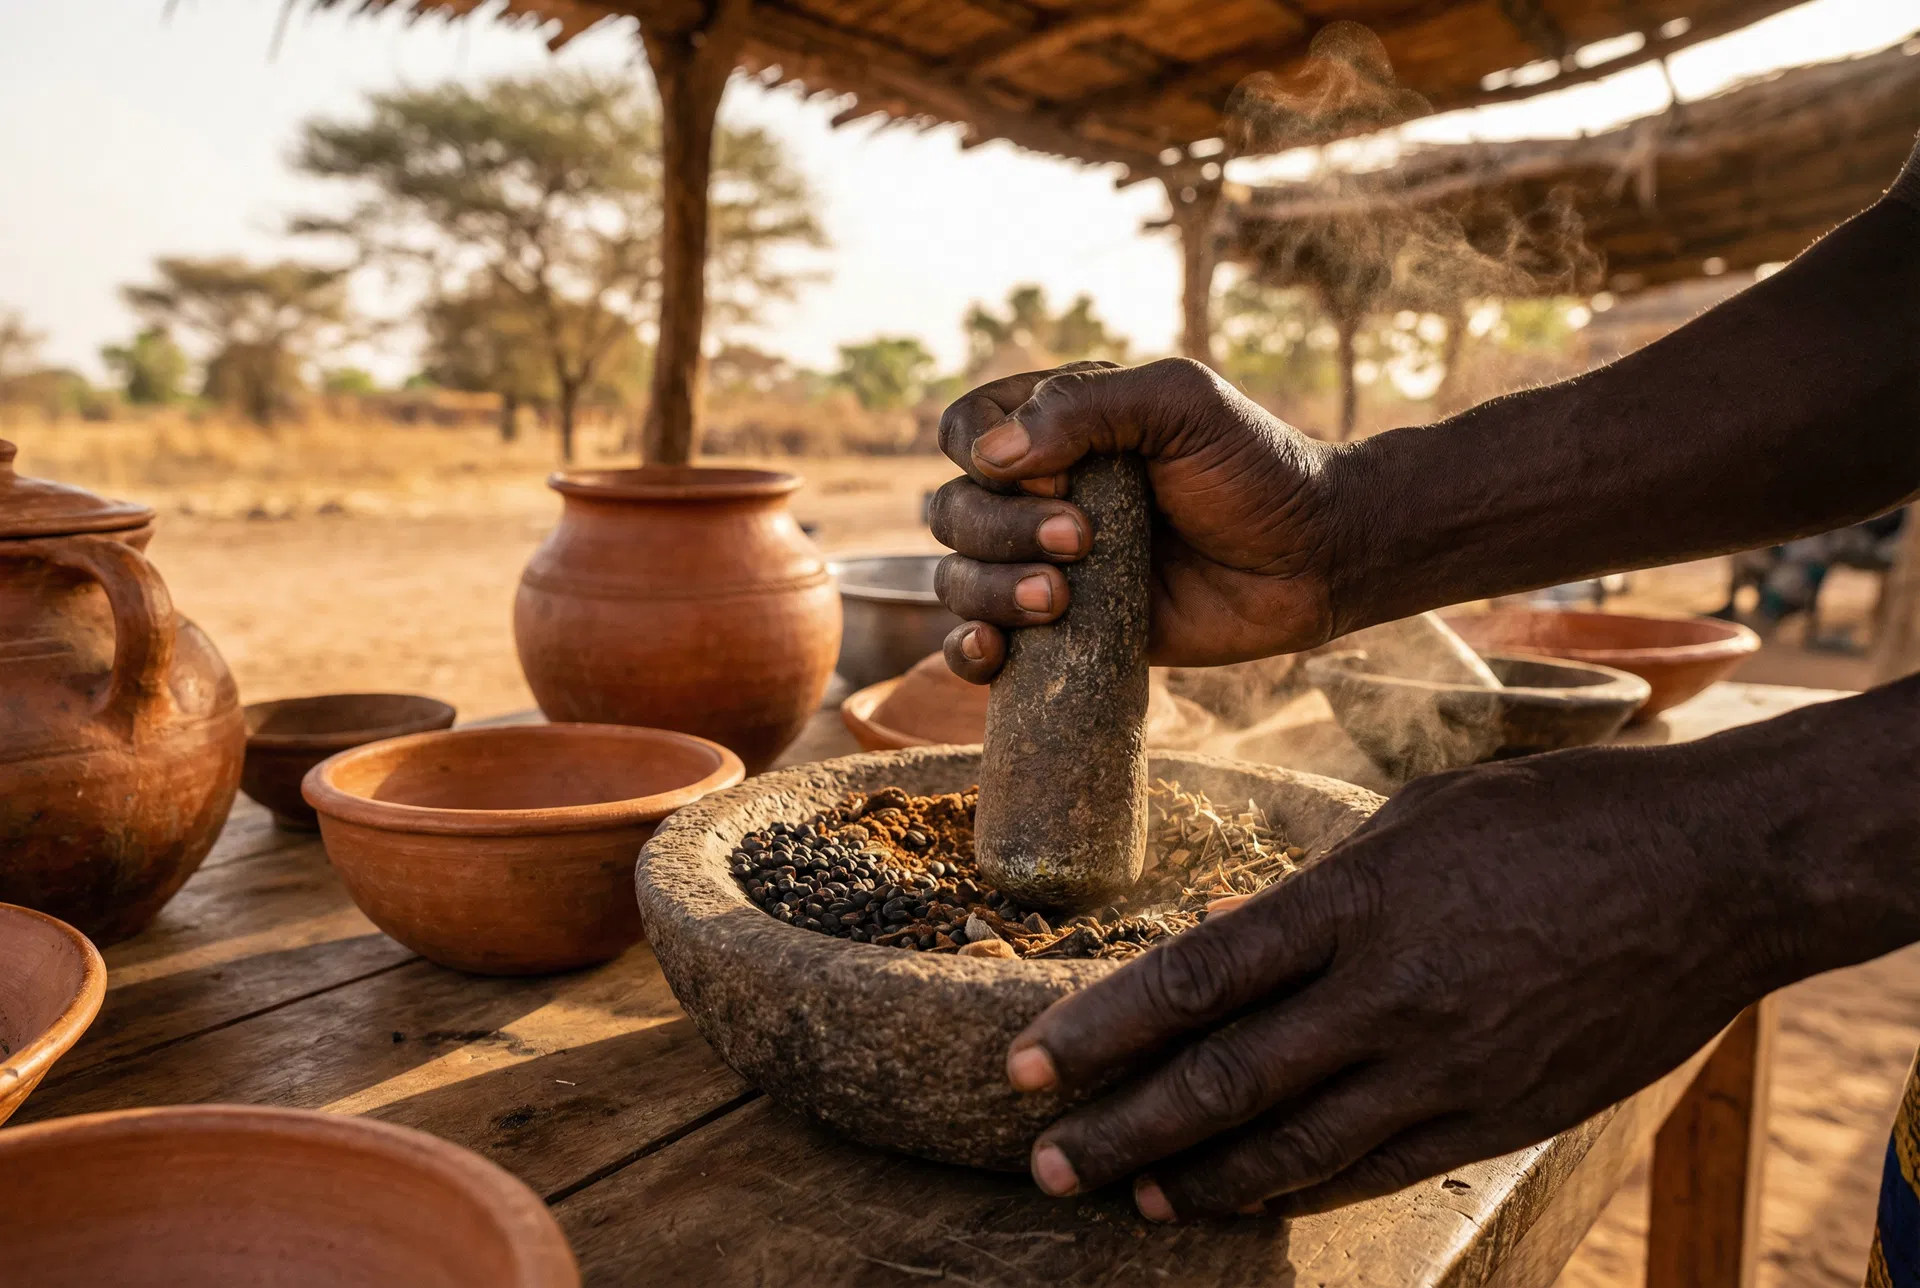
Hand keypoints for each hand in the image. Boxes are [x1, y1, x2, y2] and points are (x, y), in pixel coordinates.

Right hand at [929, 358, 1342, 680]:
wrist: (1314, 560)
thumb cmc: (1257, 469)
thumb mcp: (1182, 406)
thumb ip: (1088, 407)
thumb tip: (991, 455)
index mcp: (1059, 426)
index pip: (966, 429)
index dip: (982, 454)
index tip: (1056, 475)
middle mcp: (1040, 493)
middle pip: (952, 509)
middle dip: (999, 528)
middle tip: (1081, 541)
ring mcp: (1046, 565)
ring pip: (957, 577)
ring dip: (989, 589)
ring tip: (1061, 599)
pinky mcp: (1064, 632)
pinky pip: (982, 644)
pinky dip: (968, 651)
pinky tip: (993, 653)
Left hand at [1001, 740, 1800, 1219]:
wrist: (1715, 874)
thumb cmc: (1560, 815)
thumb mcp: (1418, 815)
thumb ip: (1324, 891)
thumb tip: (1242, 945)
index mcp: (1355, 902)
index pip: (1194, 980)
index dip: (1098, 1032)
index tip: (1025, 1066)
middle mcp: (1387, 999)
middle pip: (1223, 1084)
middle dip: (1122, 1132)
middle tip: (1048, 1164)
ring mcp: (1445, 1071)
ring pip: (1291, 1149)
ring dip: (1195, 1181)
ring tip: (1131, 1198)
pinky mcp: (1497, 1117)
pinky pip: (1375, 1168)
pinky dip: (1297, 1189)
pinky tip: (1246, 1198)